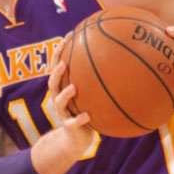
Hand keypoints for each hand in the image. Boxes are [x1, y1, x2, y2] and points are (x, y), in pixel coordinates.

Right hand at [31, 42, 95, 173]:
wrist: (77, 139)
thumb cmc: (87, 112)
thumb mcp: (92, 96)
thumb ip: (98, 80)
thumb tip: (120, 58)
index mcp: (63, 88)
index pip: (58, 65)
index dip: (61, 50)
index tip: (69, 34)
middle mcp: (59, 98)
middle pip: (52, 82)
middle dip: (56, 71)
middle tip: (64, 62)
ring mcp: (62, 113)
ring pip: (59, 101)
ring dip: (64, 94)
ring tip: (73, 88)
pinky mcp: (69, 127)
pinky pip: (73, 122)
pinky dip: (80, 118)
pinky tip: (88, 115)